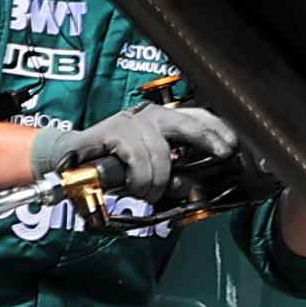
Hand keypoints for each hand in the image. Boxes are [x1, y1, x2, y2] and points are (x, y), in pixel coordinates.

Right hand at [30, 99, 236, 199]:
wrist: (72, 162)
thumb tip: (189, 183)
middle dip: (209, 140)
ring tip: (150, 192)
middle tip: (221, 155)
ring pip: (162, 152)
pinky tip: (135, 186)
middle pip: (189, 123)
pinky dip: (140, 178)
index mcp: (162, 119)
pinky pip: (139, 157)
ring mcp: (132, 120)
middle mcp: (150, 114)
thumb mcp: (147, 166)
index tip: (234, 144)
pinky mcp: (114, 130)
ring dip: (158, 181)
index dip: (219, 129)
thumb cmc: (114, 165)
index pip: (198, 116)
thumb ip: (171, 171)